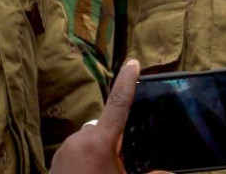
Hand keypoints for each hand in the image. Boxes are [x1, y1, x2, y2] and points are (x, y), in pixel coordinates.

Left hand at [49, 59, 168, 173]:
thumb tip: (170, 173)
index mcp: (99, 143)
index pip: (118, 104)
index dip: (128, 81)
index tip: (134, 62)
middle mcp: (79, 140)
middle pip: (105, 129)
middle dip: (115, 142)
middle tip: (121, 167)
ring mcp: (64, 151)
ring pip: (91, 142)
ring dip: (100, 154)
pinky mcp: (55, 163)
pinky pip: (77, 154)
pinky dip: (87, 162)